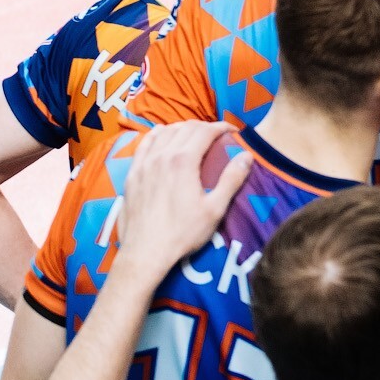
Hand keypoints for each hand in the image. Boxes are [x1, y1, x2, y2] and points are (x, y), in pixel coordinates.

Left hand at [113, 123, 251, 284]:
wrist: (145, 253)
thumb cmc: (183, 233)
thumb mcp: (215, 209)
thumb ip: (232, 179)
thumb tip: (247, 156)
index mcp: (184, 161)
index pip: (205, 131)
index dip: (223, 127)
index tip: (234, 132)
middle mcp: (162, 156)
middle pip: (185, 128)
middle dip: (205, 127)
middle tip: (218, 136)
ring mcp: (143, 164)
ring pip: (164, 132)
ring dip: (182, 129)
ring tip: (194, 136)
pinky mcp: (132, 175)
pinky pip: (144, 145)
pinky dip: (156, 136)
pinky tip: (162, 137)